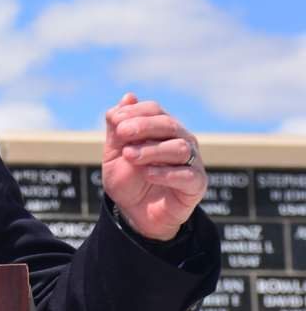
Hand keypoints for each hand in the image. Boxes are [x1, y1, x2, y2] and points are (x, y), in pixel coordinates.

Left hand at [103, 93, 206, 240]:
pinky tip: (147, 174)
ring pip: (180, 147)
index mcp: (161, 130)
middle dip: (143, 126)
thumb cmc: (128, 180)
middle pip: (168, 124)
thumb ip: (118, 128)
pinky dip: (165, 172)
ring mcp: (191, 162)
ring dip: (152, 149)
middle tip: (122, 133)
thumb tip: (128, 97)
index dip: (135, 112)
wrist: (134, 214)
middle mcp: (181, 141)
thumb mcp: (115, 153)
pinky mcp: (196, 184)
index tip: (114, 121)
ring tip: (130, 156)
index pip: (154, 110)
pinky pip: (187, 174)